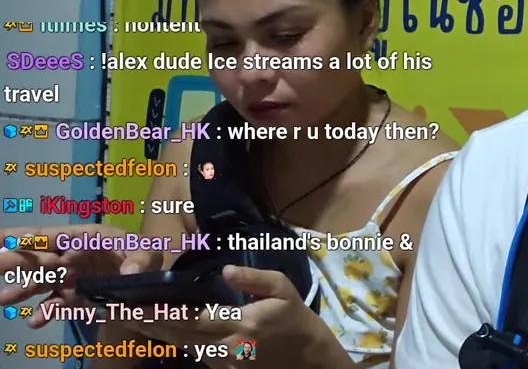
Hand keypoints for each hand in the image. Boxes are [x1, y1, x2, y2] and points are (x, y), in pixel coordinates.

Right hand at [0, 225, 136, 326]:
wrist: (148, 280)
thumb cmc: (145, 255)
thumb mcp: (151, 252)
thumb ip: (141, 259)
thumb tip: (129, 272)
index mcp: (87, 238)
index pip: (55, 236)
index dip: (30, 237)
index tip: (5, 239)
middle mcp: (72, 256)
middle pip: (38, 257)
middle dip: (11, 260)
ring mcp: (69, 277)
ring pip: (39, 282)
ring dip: (21, 290)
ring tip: (3, 299)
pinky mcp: (72, 296)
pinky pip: (53, 304)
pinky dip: (44, 312)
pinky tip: (36, 321)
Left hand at [123, 265, 340, 368]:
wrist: (308, 359)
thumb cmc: (296, 318)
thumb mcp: (284, 288)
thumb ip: (253, 279)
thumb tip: (224, 270)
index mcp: (243, 324)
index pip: (193, 318)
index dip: (161, 313)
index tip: (135, 303)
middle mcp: (228, 347)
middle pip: (179, 336)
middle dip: (147, 323)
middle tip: (117, 311)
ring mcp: (225, 362)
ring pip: (182, 347)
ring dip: (155, 334)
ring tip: (130, 319)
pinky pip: (194, 353)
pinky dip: (173, 341)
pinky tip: (157, 331)